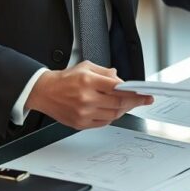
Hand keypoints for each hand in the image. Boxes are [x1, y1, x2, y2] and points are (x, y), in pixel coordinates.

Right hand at [26, 61, 153, 128]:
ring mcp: (83, 113)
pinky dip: (111, 116)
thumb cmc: (65, 79)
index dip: (134, 92)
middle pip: (118, 104)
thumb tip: (121, 80)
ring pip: (113, 115)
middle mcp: (86, 98)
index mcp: (88, 81)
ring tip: (127, 104)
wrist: (44, 92)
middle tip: (143, 100)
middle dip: (134, 102)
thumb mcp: (86, 67)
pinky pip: (103, 122)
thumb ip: (105, 73)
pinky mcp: (80, 123)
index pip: (118, 89)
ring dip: (123, 109)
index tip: (145, 94)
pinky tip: (113, 110)